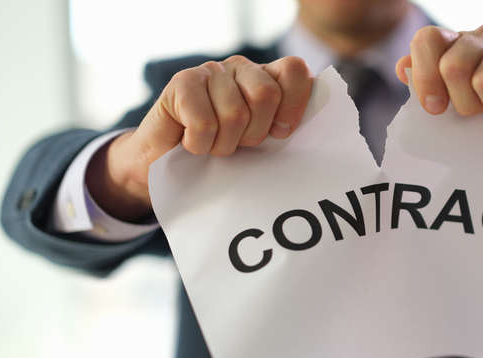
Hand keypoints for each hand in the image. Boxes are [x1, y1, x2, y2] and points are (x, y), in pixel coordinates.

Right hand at [87, 56, 313, 221]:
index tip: (282, 133)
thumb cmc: (220, 154)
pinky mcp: (182, 83)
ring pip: (234, 114)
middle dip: (254, 133)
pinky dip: (200, 145)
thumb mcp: (260, 143)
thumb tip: (317, 131)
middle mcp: (240, 68)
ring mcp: (210, 71)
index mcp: (266, 78)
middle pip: (266, 95)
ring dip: (223, 145)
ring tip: (213, 146)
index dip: (294, 104)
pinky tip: (192, 143)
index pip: (294, 71)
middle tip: (239, 145)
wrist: (165, 165)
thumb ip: (286, 130)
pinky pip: (204, 123)